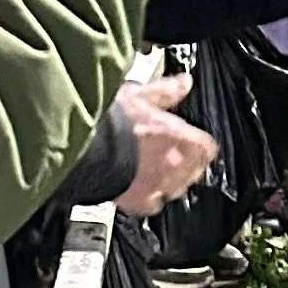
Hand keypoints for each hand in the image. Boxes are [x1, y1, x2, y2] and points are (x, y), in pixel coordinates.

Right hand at [113, 75, 216, 214]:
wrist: (83, 149)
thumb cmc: (108, 121)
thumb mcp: (138, 95)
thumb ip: (165, 91)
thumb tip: (184, 83)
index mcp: (176, 136)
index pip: (205, 147)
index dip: (199, 144)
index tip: (192, 142)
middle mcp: (172, 164)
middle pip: (192, 169)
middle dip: (183, 162)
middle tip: (167, 155)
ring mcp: (157, 185)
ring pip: (174, 188)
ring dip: (168, 180)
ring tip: (152, 172)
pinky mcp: (138, 202)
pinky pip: (151, 205)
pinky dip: (147, 200)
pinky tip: (137, 190)